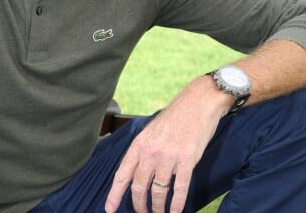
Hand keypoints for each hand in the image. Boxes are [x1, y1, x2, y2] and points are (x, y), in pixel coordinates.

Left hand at [104, 76, 230, 212]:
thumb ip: (143, 151)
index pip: (122, 174)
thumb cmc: (174, 118)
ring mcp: (168, 157)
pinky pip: (179, 189)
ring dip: (158, 208)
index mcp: (139, 144)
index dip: (115, 194)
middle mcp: (150, 152)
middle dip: (139, 206)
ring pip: (158, 192)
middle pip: (139, 187)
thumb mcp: (151, 132)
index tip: (109, 209)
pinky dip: (177, 205)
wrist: (196, 104)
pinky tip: (176, 212)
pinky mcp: (187, 161)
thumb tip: (136, 173)